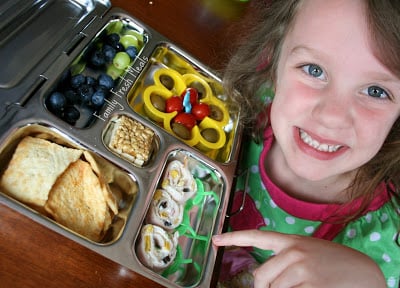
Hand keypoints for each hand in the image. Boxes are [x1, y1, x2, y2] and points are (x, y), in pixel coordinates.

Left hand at [212, 230, 385, 287]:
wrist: (363, 271)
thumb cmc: (334, 262)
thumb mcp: (308, 251)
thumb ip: (285, 259)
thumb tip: (261, 279)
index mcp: (290, 240)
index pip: (256, 236)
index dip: (233, 238)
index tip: (215, 240)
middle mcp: (293, 251)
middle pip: (260, 277)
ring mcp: (301, 268)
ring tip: (303, 285)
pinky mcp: (310, 285)